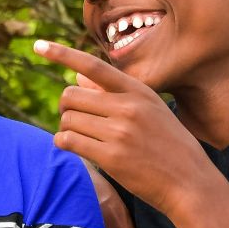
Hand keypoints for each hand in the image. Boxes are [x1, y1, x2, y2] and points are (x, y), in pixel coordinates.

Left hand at [35, 39, 206, 215]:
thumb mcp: (150, 110)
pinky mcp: (111, 157)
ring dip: (66, 128)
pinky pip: (69, 142)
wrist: (190, 182)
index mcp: (138, 91)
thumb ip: (114, 93)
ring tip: (80, 137)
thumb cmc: (168, 145)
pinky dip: (63, 143)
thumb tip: (77, 76)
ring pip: (68, 120)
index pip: (93, 66)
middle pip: (71, 96)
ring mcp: (119, 132)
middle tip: (74, 119)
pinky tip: (72, 146)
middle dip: (66, 107)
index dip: (63, 54)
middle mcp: (128, 107)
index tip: (39, 45)